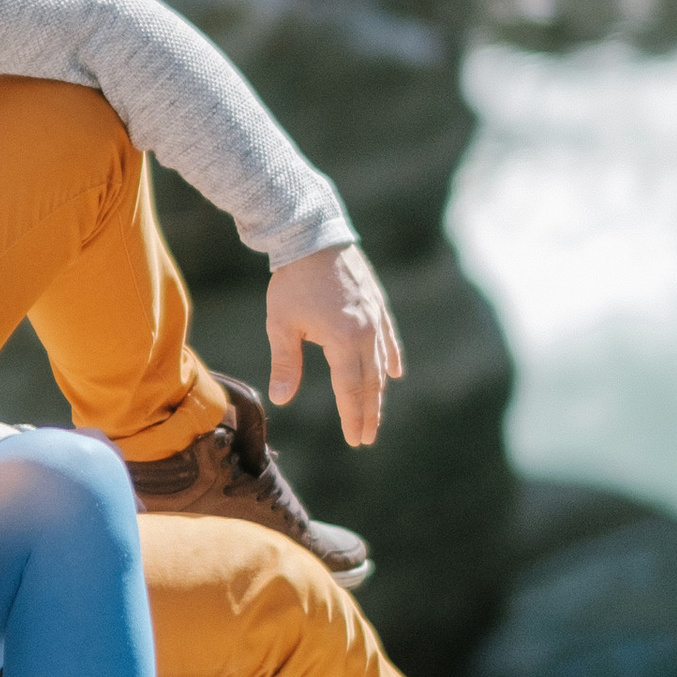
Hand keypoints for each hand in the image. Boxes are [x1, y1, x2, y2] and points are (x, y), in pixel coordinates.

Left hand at [265, 244, 402, 448]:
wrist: (312, 236)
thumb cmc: (292, 281)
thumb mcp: (281, 324)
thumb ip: (285, 364)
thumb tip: (282, 400)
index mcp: (344, 340)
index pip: (351, 389)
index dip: (353, 417)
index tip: (354, 440)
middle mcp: (367, 332)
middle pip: (371, 382)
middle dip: (369, 413)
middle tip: (366, 438)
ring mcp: (375, 318)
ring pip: (381, 363)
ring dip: (379, 391)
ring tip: (375, 414)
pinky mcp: (377, 304)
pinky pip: (389, 339)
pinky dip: (391, 359)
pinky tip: (395, 374)